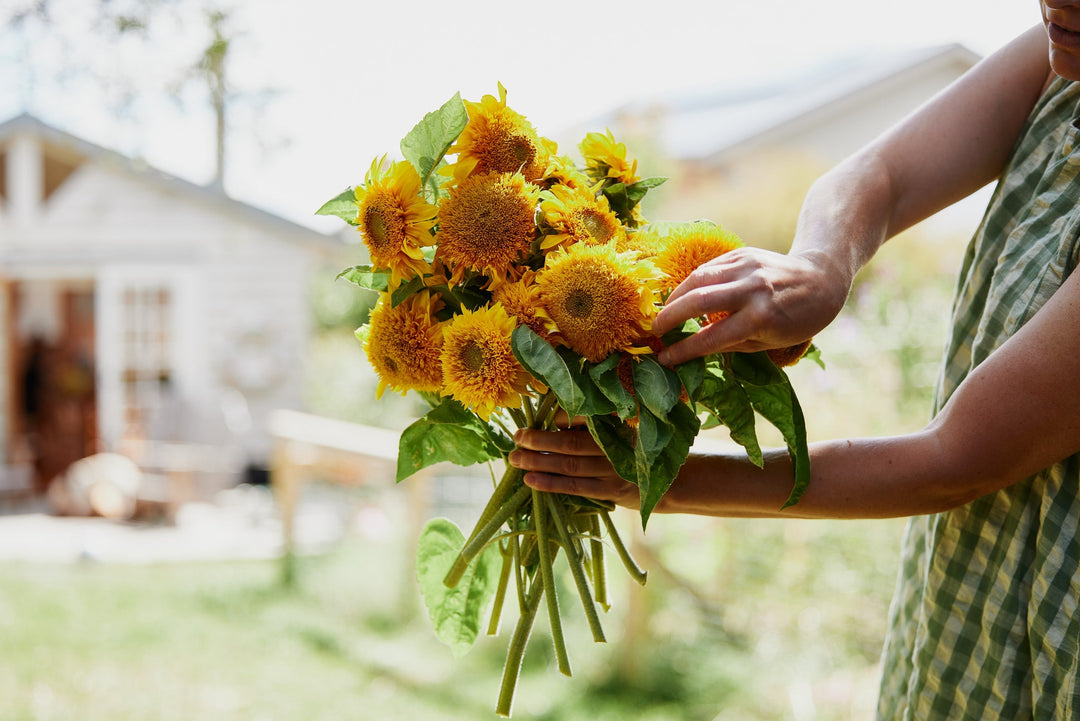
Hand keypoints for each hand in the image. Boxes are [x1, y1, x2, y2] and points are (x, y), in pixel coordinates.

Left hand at [510, 426, 640, 509]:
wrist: (670, 481)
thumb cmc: (637, 450)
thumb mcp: (625, 428)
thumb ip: (596, 424)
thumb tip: (556, 422)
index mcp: (618, 424)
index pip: (584, 417)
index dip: (562, 418)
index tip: (546, 419)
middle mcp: (615, 446)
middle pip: (570, 443)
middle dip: (539, 440)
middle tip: (517, 437)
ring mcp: (613, 470)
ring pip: (569, 466)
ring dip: (539, 462)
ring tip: (515, 459)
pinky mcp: (610, 491)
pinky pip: (575, 487)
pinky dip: (551, 483)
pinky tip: (530, 480)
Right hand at [652, 247, 848, 365]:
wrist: (822, 280)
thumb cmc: (797, 320)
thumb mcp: (769, 341)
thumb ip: (731, 342)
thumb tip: (694, 347)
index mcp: (761, 318)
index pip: (711, 337)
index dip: (683, 351)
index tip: (664, 359)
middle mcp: (752, 289)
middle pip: (698, 301)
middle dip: (669, 317)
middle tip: (654, 332)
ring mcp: (747, 267)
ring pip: (698, 279)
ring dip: (675, 297)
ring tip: (664, 313)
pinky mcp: (742, 253)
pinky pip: (709, 268)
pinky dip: (691, 283)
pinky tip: (683, 296)